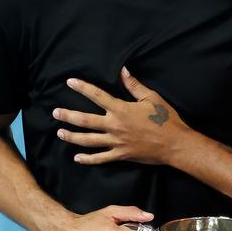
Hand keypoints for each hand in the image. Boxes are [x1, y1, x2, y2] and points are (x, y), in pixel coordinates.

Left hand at [52, 68, 186, 165]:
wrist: (175, 144)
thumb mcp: (152, 98)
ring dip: (72, 137)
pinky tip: (77, 158)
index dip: (82, 88)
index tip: (70, 82)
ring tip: (60, 133)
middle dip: (68, 116)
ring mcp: (117, 142)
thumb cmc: (166, 119)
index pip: (97, 95)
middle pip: (86, 120)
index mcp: (122, 109)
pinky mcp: (121, 155)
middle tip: (55, 112)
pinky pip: (101, 158)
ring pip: (89, 140)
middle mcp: (115, 126)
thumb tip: (123, 71)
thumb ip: (134, 86)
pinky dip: (88, 159)